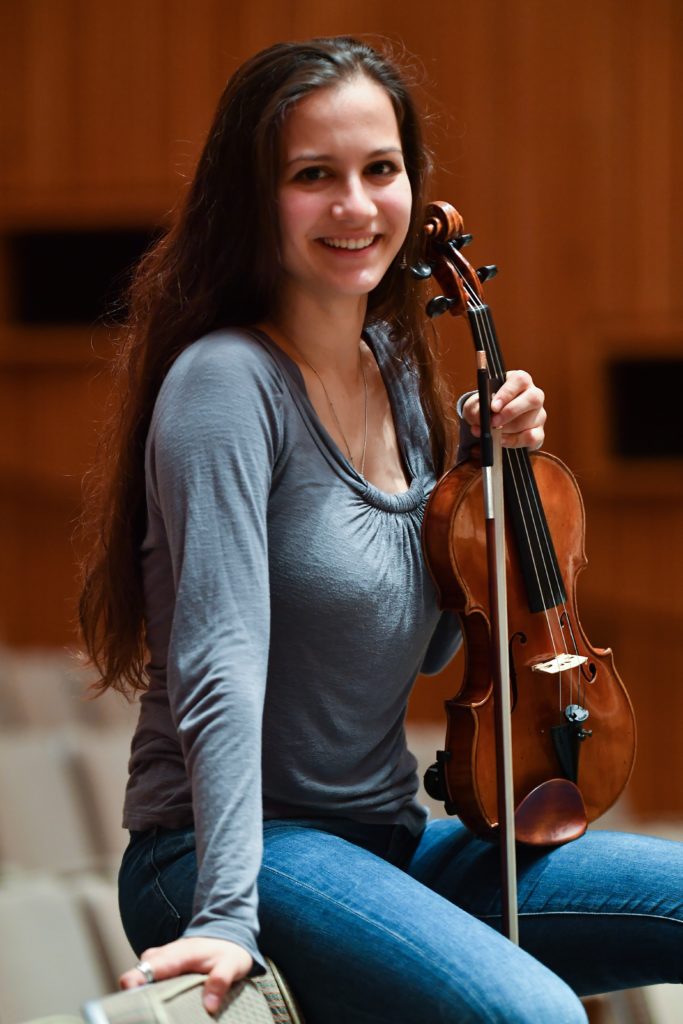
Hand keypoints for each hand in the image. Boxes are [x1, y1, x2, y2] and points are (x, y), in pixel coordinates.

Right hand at [120, 937, 252, 1014]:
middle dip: (136, 996)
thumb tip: (209, 1005)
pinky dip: (148, 993)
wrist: (226, 938)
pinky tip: (158, 1007)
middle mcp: (162, 956)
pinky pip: (146, 980)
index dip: (133, 984)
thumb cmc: (227, 952)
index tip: (134, 1002)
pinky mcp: (160, 968)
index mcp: (177, 955)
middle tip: (148, 1015)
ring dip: (143, 995)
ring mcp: (159, 961)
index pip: (146, 967)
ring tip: (154, 1013)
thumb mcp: (232, 965)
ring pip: (140, 978)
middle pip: (137, 975)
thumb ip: (220, 981)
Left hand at [462, 370, 545, 450]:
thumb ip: (477, 408)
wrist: (488, 425)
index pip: (520, 380)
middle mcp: (533, 395)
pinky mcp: (539, 433)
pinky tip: (501, 441)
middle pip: (532, 399)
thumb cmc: (485, 408)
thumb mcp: (476, 405)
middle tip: (493, 422)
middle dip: (510, 412)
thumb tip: (482, 417)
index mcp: (519, 381)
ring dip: (507, 430)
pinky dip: (514, 441)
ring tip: (490, 433)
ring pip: (529, 421)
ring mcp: (539, 415)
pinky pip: (532, 438)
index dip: (507, 393)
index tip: (493, 407)